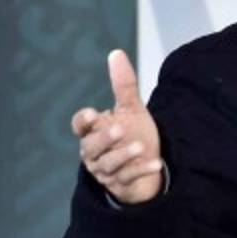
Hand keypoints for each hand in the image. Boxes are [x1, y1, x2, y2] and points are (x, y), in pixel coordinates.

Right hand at [72, 50, 163, 204]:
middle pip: (90, 146)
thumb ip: (123, 85)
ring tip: (139, 147)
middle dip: (103, 139)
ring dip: (123, 155)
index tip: (92, 114)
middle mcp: (95, 152)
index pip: (80, 126)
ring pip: (108, 165)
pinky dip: (142, 170)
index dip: (83, 121)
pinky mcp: (120, 184)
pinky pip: (128, 178)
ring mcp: (106, 170)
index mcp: (93, 131)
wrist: (148, 164)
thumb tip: (116, 53)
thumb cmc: (134, 134)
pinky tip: (156, 164)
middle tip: (119, 130)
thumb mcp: (131, 109)